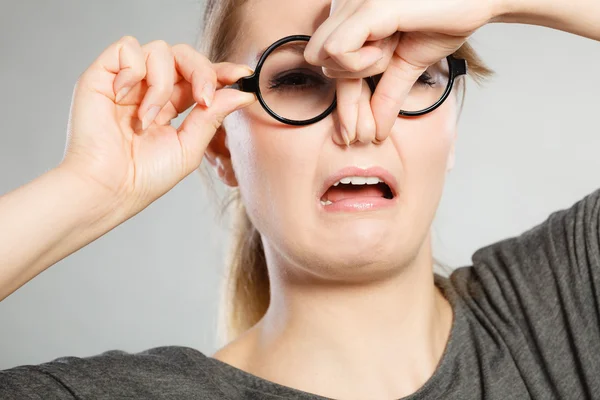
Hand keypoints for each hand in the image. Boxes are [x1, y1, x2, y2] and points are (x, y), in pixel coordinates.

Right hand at [61, 36, 254, 215]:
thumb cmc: (144, 176)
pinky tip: (125, 97)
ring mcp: (127, 80)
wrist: (108, 187)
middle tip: (203, 99)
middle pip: (184, 55)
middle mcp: (150, 88)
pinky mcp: (103, 74)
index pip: (199, 76)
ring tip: (148, 119)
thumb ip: (212, 117)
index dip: (221, 72)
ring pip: (160, 50)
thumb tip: (242, 95)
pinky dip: (134, 70)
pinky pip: (127, 47)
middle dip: (201, 72)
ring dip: (162, 85)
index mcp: (171, 105)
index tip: (242, 76)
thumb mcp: (189, 147)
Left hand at [305, 0, 499, 142]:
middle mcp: (345, 1)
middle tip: (376, 100)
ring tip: (390, 51)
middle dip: (348, 94)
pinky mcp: (369, 5)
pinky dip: (358, 63)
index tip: (352, 137)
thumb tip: (377, 132)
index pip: (329, 63)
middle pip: (319, 64)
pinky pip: (337, 49)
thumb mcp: (409, 62)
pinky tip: (384, 51)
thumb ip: (387, 93)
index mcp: (351, 12)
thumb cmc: (447, 16)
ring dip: (359, 70)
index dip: (342, 103)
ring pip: (322, 56)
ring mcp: (354, 0)